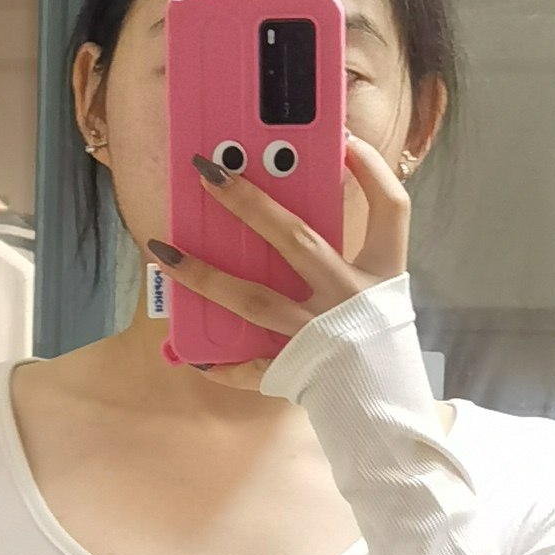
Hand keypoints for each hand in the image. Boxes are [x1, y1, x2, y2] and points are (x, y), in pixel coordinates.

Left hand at [144, 133, 408, 391]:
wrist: (388, 415)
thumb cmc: (380, 350)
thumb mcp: (381, 296)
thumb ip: (349, 257)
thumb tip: (288, 219)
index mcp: (382, 275)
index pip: (391, 209)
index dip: (370, 170)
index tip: (342, 139)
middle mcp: (351, 299)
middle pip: (297, 239)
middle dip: (248, 203)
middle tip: (206, 172)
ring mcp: (320, 334)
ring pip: (254, 298)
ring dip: (203, 274)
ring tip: (162, 251)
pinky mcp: (298, 370)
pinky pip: (251, 366)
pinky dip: (221, 363)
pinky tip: (193, 354)